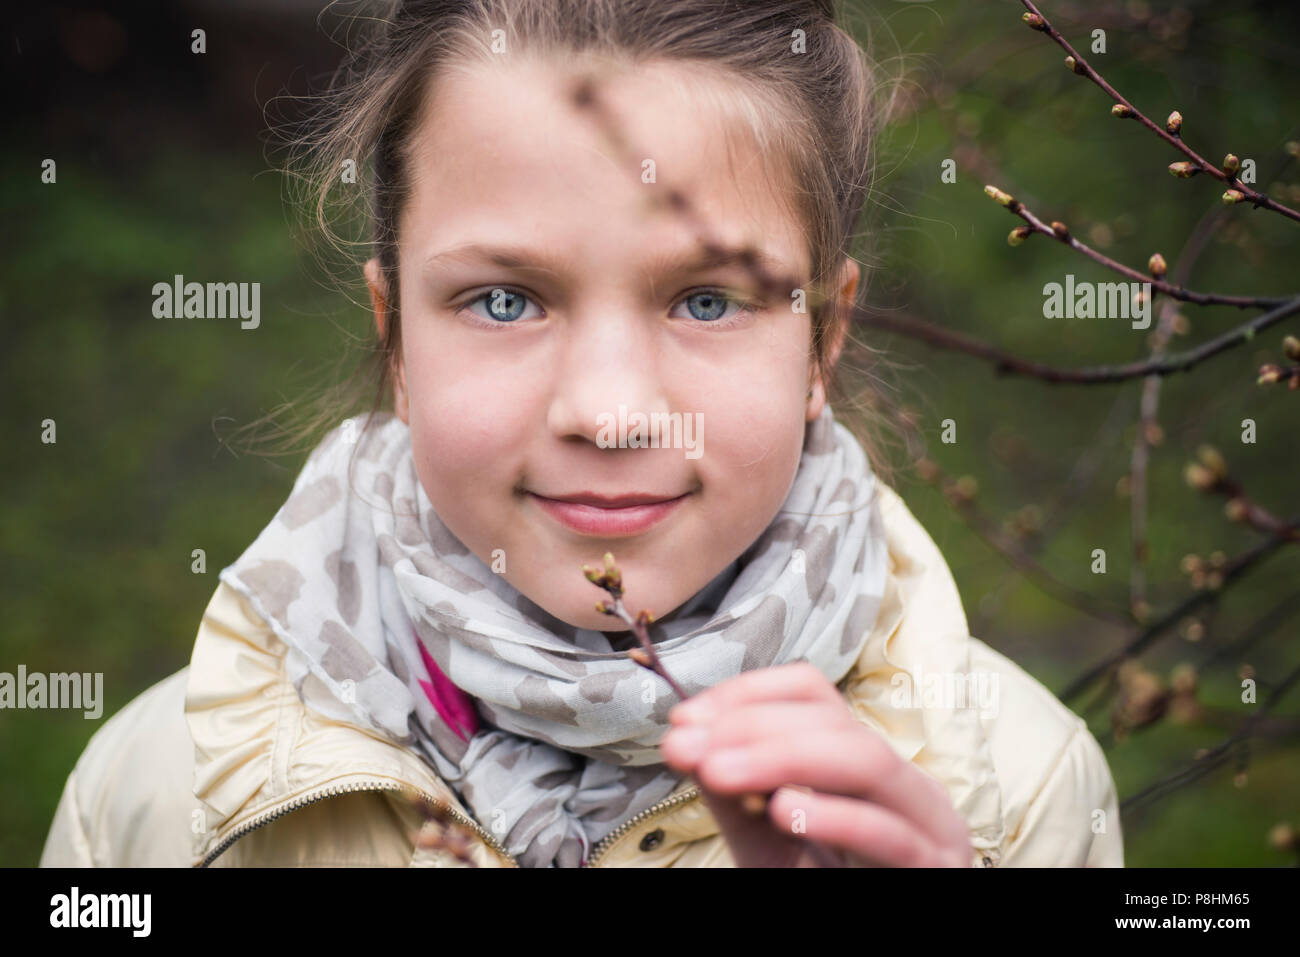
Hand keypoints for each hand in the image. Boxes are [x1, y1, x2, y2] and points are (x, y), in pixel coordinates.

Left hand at [660, 662, 972, 866]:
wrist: (866, 956)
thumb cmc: (818, 885)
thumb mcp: (764, 839)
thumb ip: (731, 790)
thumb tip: (684, 738)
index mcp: (864, 762)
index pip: (812, 692)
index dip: (747, 693)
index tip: (685, 719)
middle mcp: (905, 783)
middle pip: (835, 722)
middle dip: (751, 726)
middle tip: (688, 746)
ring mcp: (929, 824)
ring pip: (866, 762)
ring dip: (783, 758)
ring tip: (719, 772)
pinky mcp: (933, 869)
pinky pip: (890, 834)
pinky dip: (834, 816)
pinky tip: (783, 811)